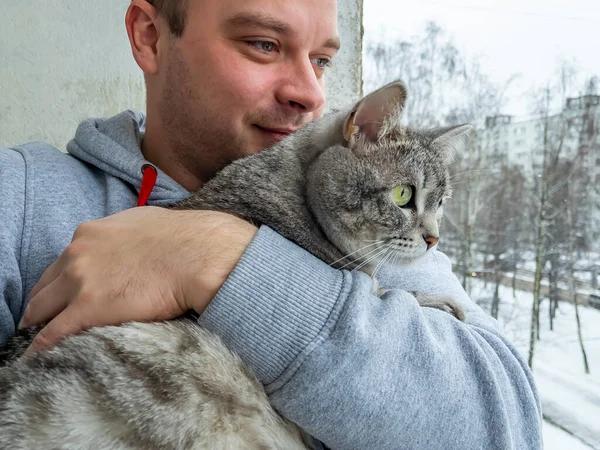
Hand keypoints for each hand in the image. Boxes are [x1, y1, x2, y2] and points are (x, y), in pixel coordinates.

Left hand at [19, 207, 257, 353]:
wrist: (198, 255)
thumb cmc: (182, 238)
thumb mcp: (142, 223)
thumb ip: (122, 234)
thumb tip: (127, 242)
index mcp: (90, 234)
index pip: (62, 262)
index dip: (60, 280)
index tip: (61, 292)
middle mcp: (77, 254)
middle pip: (45, 284)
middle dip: (42, 301)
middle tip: (39, 317)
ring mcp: (79, 282)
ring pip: (41, 308)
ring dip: (37, 323)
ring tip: (35, 337)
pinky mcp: (87, 308)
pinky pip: (52, 334)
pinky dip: (40, 347)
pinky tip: (36, 358)